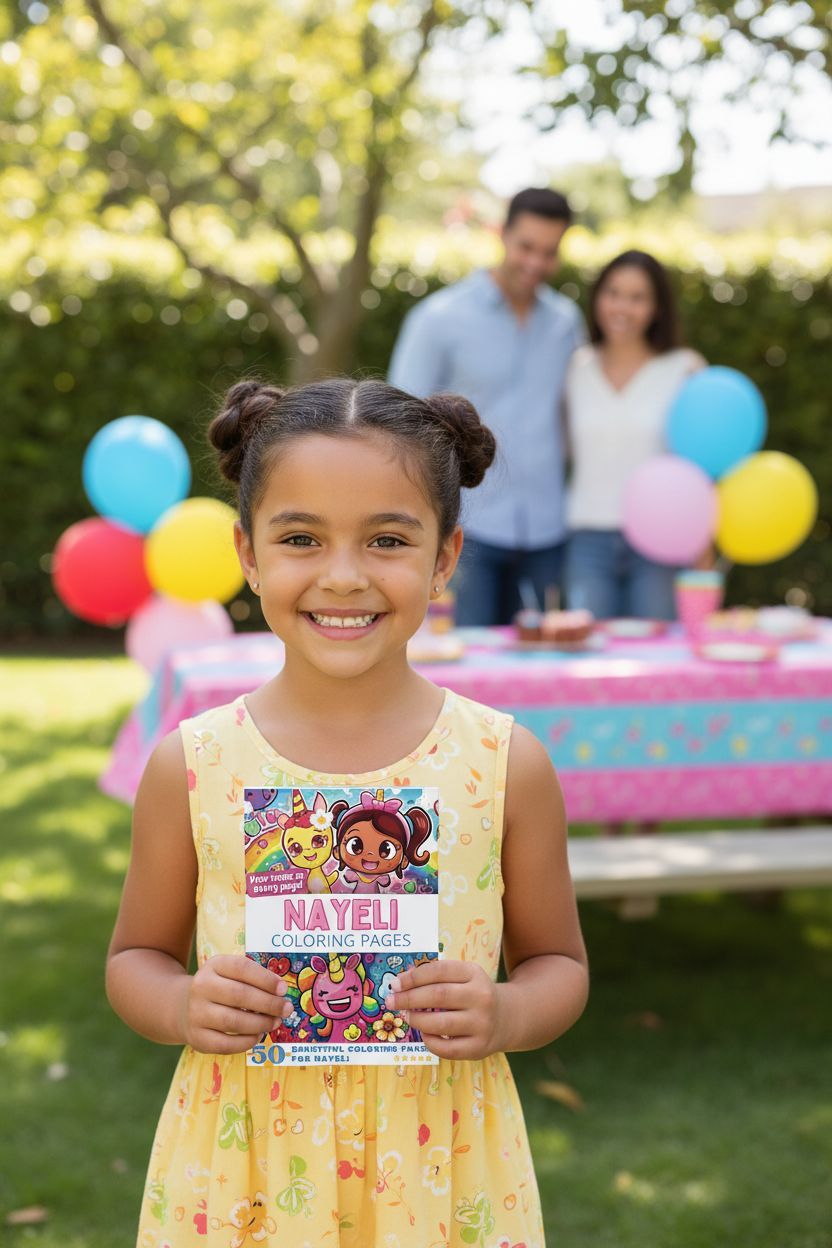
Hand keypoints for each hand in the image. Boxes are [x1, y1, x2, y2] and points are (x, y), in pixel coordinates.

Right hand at [181, 955, 292, 1053]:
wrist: (183, 1007)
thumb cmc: (220, 988)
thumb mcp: (230, 973)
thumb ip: (253, 979)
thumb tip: (280, 994)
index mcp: (214, 965)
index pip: (242, 967)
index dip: (265, 979)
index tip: (283, 989)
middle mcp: (201, 987)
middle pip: (239, 995)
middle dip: (268, 1004)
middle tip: (287, 1009)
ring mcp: (196, 1013)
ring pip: (233, 1021)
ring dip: (260, 1023)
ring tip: (275, 1022)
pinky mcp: (197, 1037)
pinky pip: (225, 1044)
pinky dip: (246, 1042)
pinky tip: (258, 1036)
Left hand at [385, 959, 502, 1059]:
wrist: (507, 1018)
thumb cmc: (474, 994)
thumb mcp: (464, 977)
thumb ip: (437, 977)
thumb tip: (402, 983)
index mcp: (475, 974)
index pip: (439, 971)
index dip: (413, 977)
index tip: (395, 983)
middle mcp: (481, 997)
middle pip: (438, 996)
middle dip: (408, 998)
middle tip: (391, 1001)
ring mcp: (482, 1024)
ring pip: (440, 1024)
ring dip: (417, 1020)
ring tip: (406, 1016)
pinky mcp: (478, 1048)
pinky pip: (446, 1048)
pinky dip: (429, 1041)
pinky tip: (424, 1033)